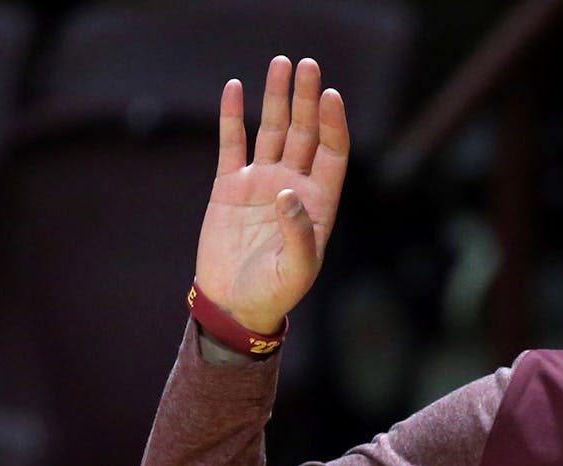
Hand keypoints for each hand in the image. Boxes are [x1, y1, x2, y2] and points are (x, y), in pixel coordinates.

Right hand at [194, 56, 348, 332]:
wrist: (235, 305)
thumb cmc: (275, 293)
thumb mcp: (296, 271)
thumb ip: (299, 234)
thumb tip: (288, 192)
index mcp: (319, 204)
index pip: (332, 153)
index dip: (333, 124)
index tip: (331, 95)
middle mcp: (293, 186)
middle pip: (304, 132)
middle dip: (307, 99)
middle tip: (308, 65)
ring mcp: (261, 182)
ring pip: (272, 130)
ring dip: (276, 98)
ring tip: (280, 64)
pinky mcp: (229, 186)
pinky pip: (232, 143)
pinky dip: (231, 115)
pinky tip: (234, 87)